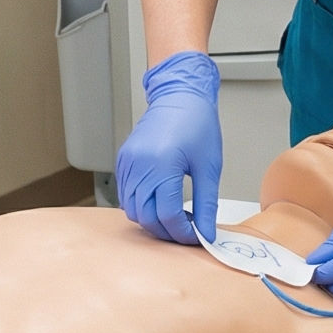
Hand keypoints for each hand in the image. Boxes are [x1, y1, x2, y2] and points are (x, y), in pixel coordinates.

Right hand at [116, 50, 221, 243]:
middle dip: (167, 231)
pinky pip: (126, 195)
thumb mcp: (209, 167)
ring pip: (132, 210)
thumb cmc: (197, 124)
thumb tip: (206, 232)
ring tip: (177, 215)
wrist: (180, 95)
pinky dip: (141, 206)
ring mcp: (128, 164)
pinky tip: (162, 201)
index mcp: (163, 166)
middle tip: (187, 230)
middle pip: (146, 217)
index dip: (183, 232)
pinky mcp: (123, 161)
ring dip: (152, 220)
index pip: (168, 215)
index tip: (197, 236)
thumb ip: (206, 204)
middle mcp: (140, 166)